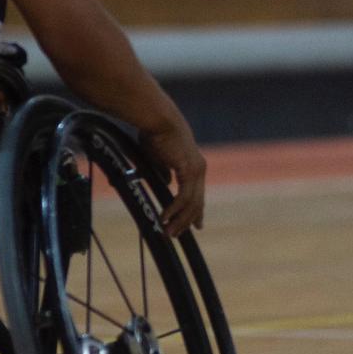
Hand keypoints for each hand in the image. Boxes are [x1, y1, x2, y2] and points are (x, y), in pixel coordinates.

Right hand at [141, 120, 205, 236]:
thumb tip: (166, 182)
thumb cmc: (154, 132)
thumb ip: (164, 170)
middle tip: (176, 235)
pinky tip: (164, 217)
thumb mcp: (159, 156)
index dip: (196, 211)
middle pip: (197, 202)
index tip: (196, 225)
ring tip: (168, 232)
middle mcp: (198, 168)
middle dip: (188, 220)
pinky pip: (183, 197)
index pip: (197, 193)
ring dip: (179, 220)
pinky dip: (174, 209)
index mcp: (193, 164)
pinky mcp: (188, 170)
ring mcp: (195, 170)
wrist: (156, 118)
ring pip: (191, 203)